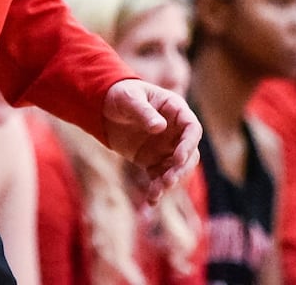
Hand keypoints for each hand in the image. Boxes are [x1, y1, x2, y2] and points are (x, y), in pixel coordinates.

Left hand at [102, 79, 201, 202]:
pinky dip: (156, 189)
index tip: (177, 159)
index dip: (188, 145)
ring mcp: (165, 147)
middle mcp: (175, 132)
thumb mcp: (130, 99)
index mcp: (176, 111)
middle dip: (181, 169)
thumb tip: (160, 127)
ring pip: (176, 169)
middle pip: (189, 154)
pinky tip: (150, 201)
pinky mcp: (152, 161)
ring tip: (156, 193)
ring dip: (169, 182)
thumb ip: (144, 112)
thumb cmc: (121, 94)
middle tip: (168, 181)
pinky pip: (159, 177)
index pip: (192, 129)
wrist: (103, 106)